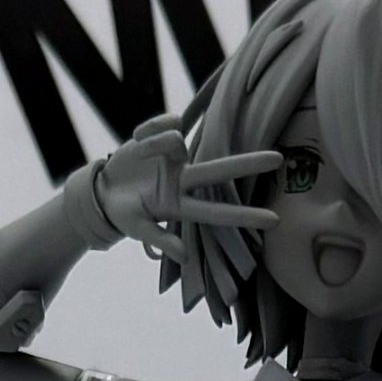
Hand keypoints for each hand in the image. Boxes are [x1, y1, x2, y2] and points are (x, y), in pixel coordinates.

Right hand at [90, 125, 281, 255]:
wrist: (101, 191)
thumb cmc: (123, 215)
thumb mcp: (137, 228)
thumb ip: (159, 240)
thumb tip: (183, 256)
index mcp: (180, 205)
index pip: (218, 213)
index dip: (245, 216)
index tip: (275, 220)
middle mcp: (184, 179)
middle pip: (221, 171)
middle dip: (249, 164)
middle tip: (279, 159)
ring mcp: (176, 158)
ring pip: (175, 140)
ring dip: (154, 143)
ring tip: (138, 152)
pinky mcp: (164, 137)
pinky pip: (164, 124)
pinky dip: (148, 130)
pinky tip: (137, 139)